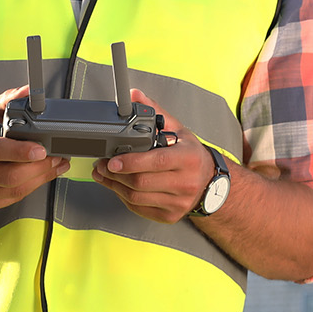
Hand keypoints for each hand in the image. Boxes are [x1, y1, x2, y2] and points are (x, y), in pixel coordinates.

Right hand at [0, 86, 69, 213]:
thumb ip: (7, 100)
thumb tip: (29, 91)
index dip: (19, 151)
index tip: (41, 149)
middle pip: (8, 176)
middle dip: (39, 167)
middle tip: (58, 156)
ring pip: (12, 191)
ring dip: (40, 179)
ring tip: (55, 165)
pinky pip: (9, 200)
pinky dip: (29, 188)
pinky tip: (40, 176)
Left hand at [92, 90, 212, 223]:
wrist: (210, 182)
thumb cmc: (191, 155)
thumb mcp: (178, 130)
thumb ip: (155, 112)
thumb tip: (135, 96)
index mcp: (189, 158)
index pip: (156, 161)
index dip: (131, 162)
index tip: (113, 159)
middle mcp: (186, 182)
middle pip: (141, 182)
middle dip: (116, 174)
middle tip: (103, 165)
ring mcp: (178, 202)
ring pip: (137, 197)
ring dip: (115, 186)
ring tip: (105, 174)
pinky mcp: (169, 215)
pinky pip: (139, 208)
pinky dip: (124, 197)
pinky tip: (118, 186)